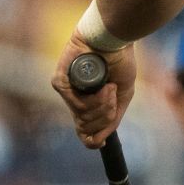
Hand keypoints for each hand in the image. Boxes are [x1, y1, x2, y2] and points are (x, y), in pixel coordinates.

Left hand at [51, 34, 136, 148]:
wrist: (115, 41)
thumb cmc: (120, 63)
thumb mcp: (123, 96)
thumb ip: (112, 119)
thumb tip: (99, 143)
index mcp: (88, 104)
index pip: (84, 133)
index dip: (93, 139)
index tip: (101, 142)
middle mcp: (75, 100)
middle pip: (87, 128)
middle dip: (106, 115)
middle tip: (113, 94)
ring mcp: (67, 92)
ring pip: (83, 119)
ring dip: (103, 105)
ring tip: (109, 86)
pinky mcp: (60, 82)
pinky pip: (77, 106)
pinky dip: (95, 100)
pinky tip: (104, 86)